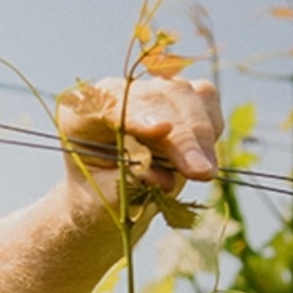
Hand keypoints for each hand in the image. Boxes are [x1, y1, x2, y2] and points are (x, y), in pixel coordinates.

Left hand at [56, 70, 221, 218]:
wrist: (112, 199)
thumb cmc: (101, 199)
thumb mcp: (103, 202)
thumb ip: (128, 187)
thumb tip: (161, 178)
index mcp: (81, 114)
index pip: (111, 104)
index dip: (139, 115)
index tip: (162, 130)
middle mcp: (116, 93)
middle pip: (157, 98)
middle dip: (183, 136)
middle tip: (200, 171)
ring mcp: (150, 90)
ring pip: (186, 95)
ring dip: (201, 136)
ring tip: (204, 173)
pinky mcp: (180, 97)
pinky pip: (205, 100)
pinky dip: (210, 130)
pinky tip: (203, 160)